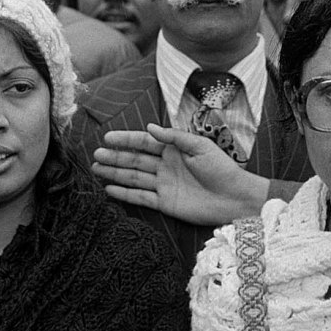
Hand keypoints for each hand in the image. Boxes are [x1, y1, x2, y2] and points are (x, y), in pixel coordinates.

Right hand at [92, 124, 268, 224]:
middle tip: (95, 155)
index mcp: (174, 149)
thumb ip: (174, 137)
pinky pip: (140, 197)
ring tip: (95, 169)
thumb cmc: (221, 168)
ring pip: (134, 177)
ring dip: (115, 172)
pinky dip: (124, 193)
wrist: (234, 197)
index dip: (126, 140)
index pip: (144, 142)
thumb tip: (149, 128)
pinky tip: (109, 188)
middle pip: (135, 159)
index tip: (107, 138)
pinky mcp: (164, 203)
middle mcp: (165, 165)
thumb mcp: (200, 146)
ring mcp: (163, 184)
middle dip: (115, 156)